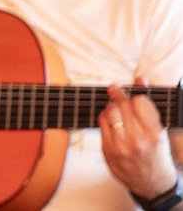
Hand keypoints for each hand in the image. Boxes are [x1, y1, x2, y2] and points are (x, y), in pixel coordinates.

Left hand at [100, 83, 177, 199]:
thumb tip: (140, 78)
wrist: (152, 183)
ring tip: (117, 109)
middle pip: (122, 105)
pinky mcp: (108, 151)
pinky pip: (101, 123)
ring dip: (111, 106)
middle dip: (118, 95)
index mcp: (155, 134)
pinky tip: (111, 120)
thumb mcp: (159, 129)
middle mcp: (138, 140)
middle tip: (116, 90)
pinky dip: (105, 117)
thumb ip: (149, 103)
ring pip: (109, 112)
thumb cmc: (156, 152)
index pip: (139, 101)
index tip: (132, 94)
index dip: (135, 95)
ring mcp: (121, 147)